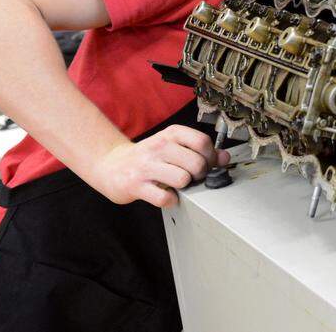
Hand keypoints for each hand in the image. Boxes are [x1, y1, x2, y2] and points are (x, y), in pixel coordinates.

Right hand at [86, 125, 230, 206]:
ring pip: (183, 179)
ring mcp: (146, 166)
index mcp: (171, 134)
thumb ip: (200, 150)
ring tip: (177, 185)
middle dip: (200, 175)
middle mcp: (159, 147)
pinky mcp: (136, 185)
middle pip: (196, 163)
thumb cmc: (149, 157)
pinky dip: (170, 201)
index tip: (207, 165)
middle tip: (192, 177)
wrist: (111, 165)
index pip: (202, 142)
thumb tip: (224, 157)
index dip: (211, 157)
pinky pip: (164, 198)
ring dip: (185, 187)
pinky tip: (166, 195)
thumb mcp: (174, 147)